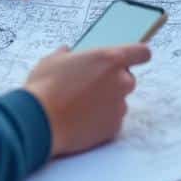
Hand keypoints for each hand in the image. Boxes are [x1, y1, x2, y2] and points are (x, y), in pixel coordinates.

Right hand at [24, 44, 151, 156]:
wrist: (38, 122)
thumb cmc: (45, 87)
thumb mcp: (52, 61)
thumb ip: (66, 55)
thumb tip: (67, 52)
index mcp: (110, 59)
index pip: (142, 53)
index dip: (138, 55)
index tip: (133, 58)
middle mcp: (121, 82)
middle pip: (128, 79)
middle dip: (113, 81)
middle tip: (90, 86)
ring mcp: (119, 106)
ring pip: (118, 101)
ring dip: (106, 101)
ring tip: (80, 106)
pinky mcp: (114, 128)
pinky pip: (111, 120)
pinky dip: (101, 120)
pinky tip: (81, 120)